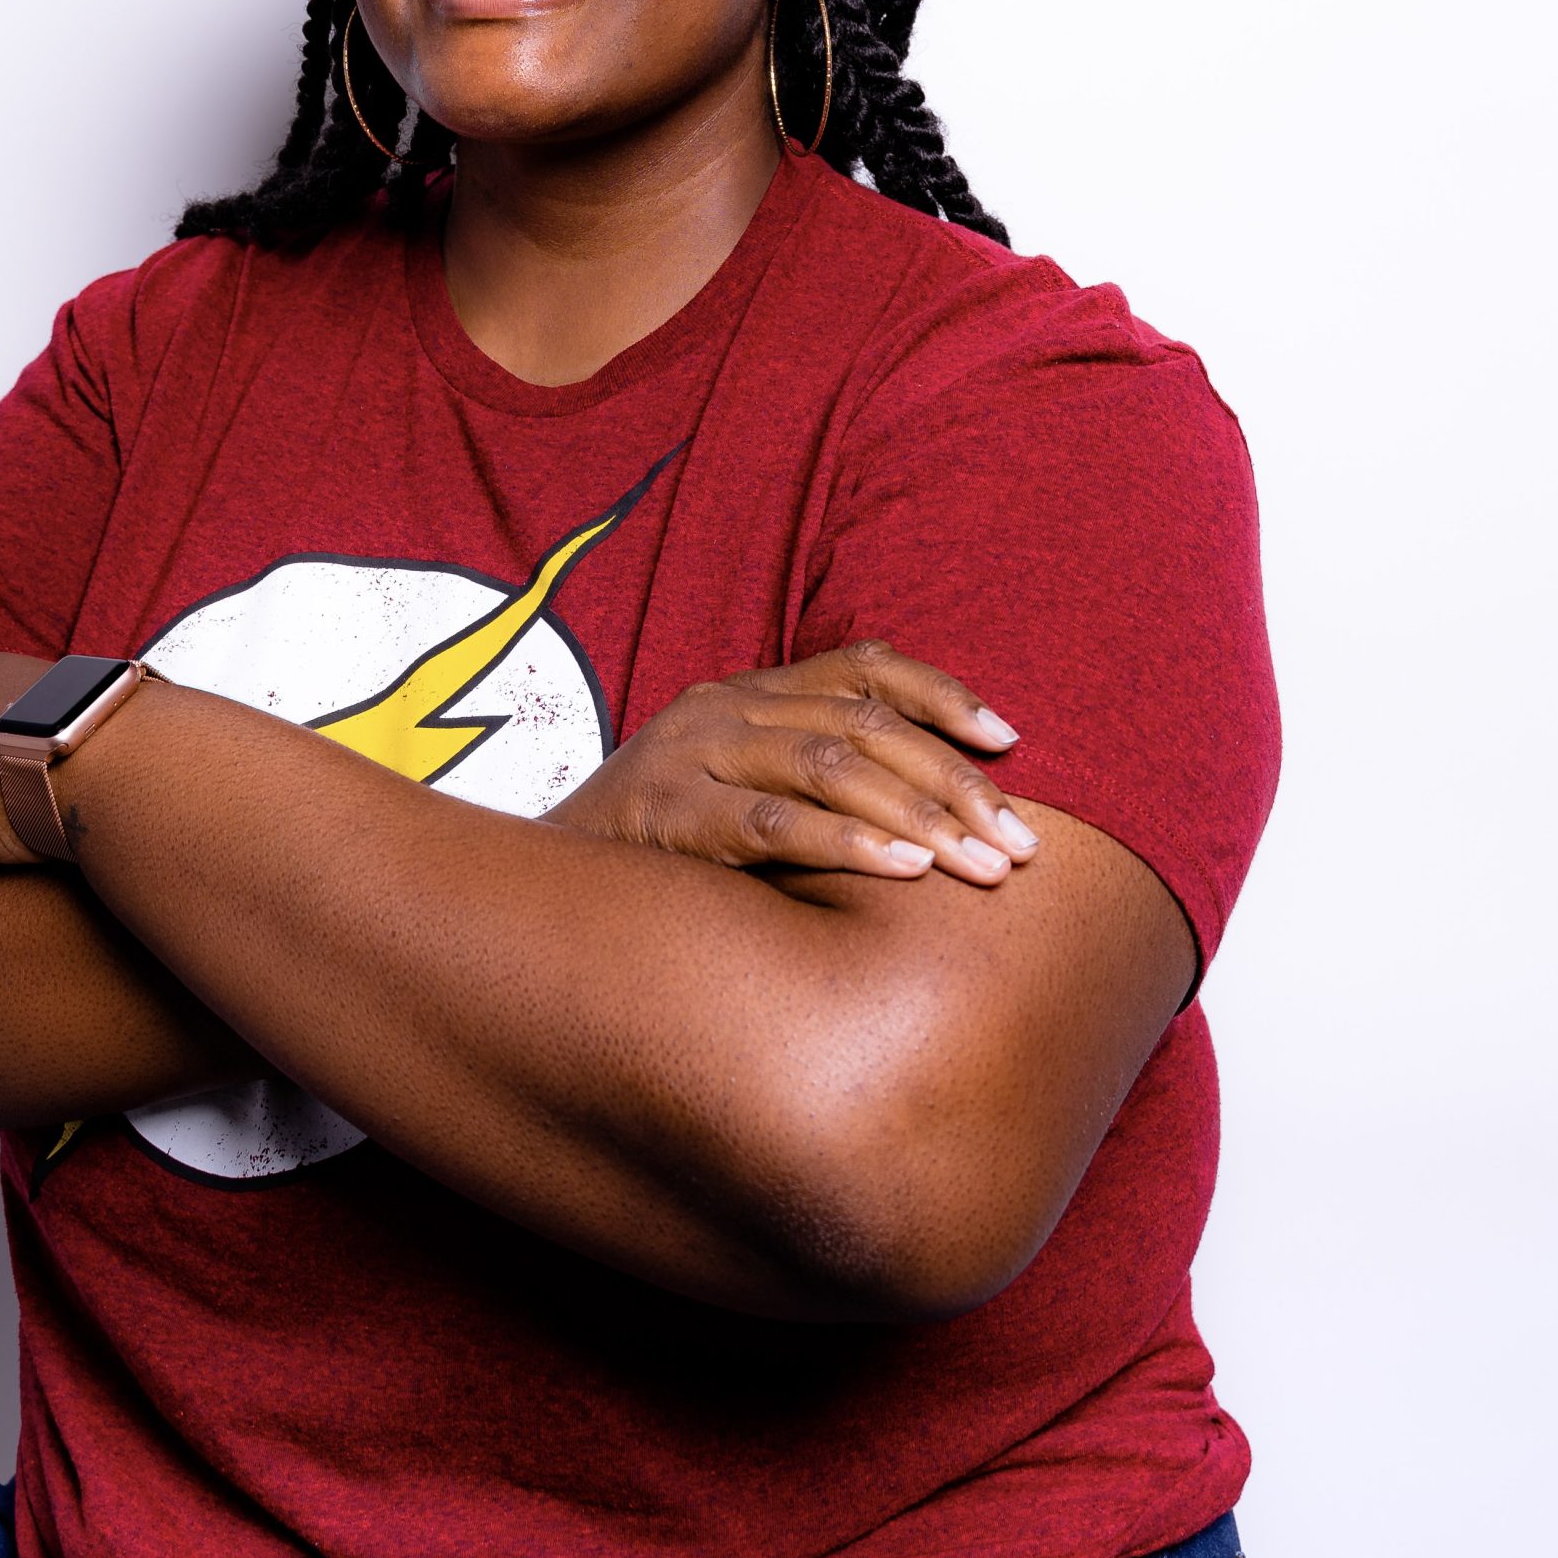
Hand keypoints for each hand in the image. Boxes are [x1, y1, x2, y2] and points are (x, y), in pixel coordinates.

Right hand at [546, 640, 1036, 885]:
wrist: (535, 889)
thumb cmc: (656, 856)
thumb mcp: (732, 794)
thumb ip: (807, 786)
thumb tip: (932, 821)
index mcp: (746, 693)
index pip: (863, 668)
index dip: (943, 696)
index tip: (1011, 741)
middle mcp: (723, 708)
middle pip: (866, 725)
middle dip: (955, 784)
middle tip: (1022, 845)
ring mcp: (691, 755)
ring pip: (832, 767)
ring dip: (921, 818)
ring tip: (983, 866)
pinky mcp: (668, 815)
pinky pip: (774, 824)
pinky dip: (848, 845)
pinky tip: (906, 873)